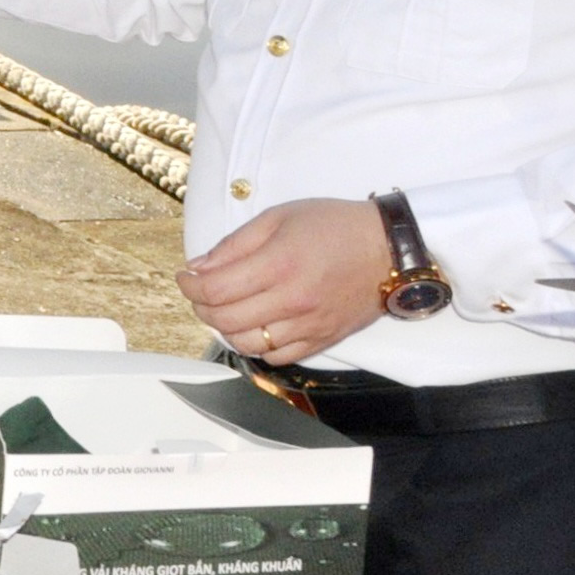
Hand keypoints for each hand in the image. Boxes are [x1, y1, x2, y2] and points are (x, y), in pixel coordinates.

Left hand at [177, 199, 390, 366]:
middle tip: (199, 292)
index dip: (190, 286)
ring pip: (248, 345)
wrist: (388, 249)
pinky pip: (277, 357)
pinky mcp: (322, 340)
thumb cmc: (335, 226)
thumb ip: (235, 244)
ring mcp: (308, 325)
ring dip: (225, 329)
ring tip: (224, 309)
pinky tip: (253, 325)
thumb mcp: (278, 217)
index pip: (216, 290)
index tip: (185, 277)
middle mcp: (292, 301)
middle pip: (226, 321)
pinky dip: (256, 346)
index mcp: (279, 265)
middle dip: (201, 307)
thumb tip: (200, 266)